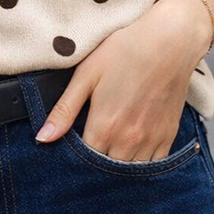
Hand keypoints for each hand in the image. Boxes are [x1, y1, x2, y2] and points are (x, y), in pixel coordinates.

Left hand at [35, 0, 210, 160]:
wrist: (171, 40)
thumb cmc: (125, 51)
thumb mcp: (86, 75)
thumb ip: (64, 111)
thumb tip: (42, 139)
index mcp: (104, 127)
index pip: (83, 162)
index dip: (74, 160)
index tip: (70, 153)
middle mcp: (128, 141)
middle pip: (106, 171)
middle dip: (95, 167)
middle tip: (89, 151)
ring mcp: (151, 140)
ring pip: (131, 173)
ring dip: (118, 169)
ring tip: (109, 152)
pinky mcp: (169, 135)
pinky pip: (154, 166)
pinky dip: (142, 166)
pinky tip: (133, 153)